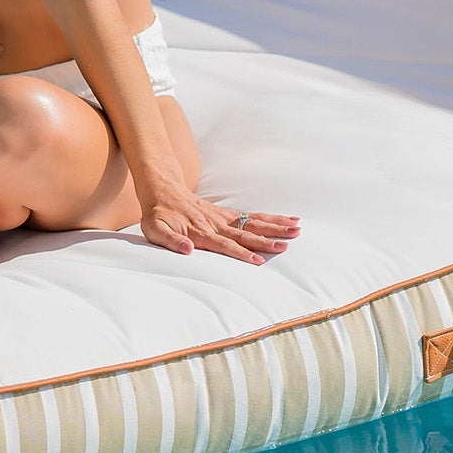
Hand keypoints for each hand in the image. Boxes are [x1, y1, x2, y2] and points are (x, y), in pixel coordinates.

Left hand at [140, 182, 299, 265]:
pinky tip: (287, 219)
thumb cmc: (158, 215)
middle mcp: (217, 224)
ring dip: (275, 226)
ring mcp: (224, 218)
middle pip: (246, 233)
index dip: (241, 254)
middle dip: (267, 240)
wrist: (162, 190)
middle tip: (287, 245)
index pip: (225, 245)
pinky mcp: (228, 214)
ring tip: (297, 229)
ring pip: (254, 222)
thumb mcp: (156, 230)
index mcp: (201, 232)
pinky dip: (270, 218)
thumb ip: (171, 241)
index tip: (258, 261)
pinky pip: (252, 216)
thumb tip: (187, 250)